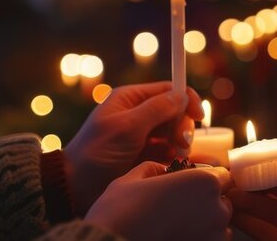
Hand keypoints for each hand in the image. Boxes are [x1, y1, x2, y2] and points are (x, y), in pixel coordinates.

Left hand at [64, 82, 204, 214]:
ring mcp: (142, 136)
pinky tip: (170, 165)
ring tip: (175, 157)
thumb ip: (157, 110)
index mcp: (131, 99)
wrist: (77, 186)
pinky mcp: (145, 156)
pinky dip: (173, 157)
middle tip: (181, 144)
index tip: (198, 116)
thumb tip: (182, 96)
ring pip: (174, 133)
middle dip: (182, 126)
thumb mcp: (127, 127)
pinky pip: (168, 151)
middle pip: (175, 112)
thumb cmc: (97, 152)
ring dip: (179, 143)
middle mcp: (138, 114)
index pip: (168, 90)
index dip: (186, 100)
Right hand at [85, 162, 232, 240]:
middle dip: (207, 203)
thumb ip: (156, 169)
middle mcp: (217, 208)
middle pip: (222, 201)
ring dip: (205, 224)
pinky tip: (177, 238)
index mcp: (205, 182)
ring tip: (176, 226)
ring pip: (219, 226)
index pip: (222, 176)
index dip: (205, 180)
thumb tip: (163, 170)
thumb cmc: (121, 211)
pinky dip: (199, 239)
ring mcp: (215, 235)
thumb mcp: (135, 178)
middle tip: (179, 209)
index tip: (190, 187)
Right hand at [228, 159, 276, 239]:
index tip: (252, 162)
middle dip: (254, 187)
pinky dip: (248, 222)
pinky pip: (265, 234)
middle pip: (275, 198)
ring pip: (266, 216)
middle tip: (233, 176)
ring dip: (246, 204)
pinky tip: (234, 210)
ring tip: (228, 191)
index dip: (272, 172)